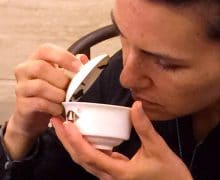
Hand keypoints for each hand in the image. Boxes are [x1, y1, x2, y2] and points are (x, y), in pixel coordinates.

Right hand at [4, 43, 87, 158]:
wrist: (34, 116)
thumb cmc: (51, 95)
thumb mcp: (63, 81)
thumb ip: (73, 69)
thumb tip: (86, 59)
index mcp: (38, 61)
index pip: (48, 50)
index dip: (64, 57)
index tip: (80, 68)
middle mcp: (26, 70)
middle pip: (43, 68)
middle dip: (62, 80)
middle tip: (73, 90)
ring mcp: (21, 87)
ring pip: (41, 85)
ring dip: (59, 94)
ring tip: (67, 102)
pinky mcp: (22, 104)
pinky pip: (39, 102)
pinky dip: (53, 106)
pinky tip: (60, 110)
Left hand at [52, 101, 191, 179]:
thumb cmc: (169, 174)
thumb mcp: (158, 149)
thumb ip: (145, 128)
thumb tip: (136, 106)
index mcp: (118, 172)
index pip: (89, 155)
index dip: (75, 140)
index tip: (66, 124)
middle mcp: (109, 176)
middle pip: (80, 158)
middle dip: (65, 140)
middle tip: (56, 121)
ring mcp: (110, 175)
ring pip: (84, 160)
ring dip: (72, 143)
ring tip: (65, 127)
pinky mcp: (113, 171)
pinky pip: (93, 159)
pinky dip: (84, 146)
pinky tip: (83, 135)